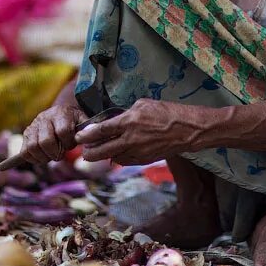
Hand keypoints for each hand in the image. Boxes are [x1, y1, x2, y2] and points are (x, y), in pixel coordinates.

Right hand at [20, 105, 87, 164]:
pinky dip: (33, 159)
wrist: (60, 113)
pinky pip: (24, 152)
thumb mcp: (83, 121)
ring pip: (33, 147)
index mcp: (61, 113)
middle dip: (55, 153)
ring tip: (51, 156)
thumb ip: (88, 128)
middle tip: (60, 154)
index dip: (68, 143)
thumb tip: (91, 135)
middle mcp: (44, 118)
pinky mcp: (26, 134)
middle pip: (45, 141)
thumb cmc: (74, 121)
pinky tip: (42, 157)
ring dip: (44, 157)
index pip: (63, 132)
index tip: (71, 144)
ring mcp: (33, 126)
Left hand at [75, 99, 199, 164]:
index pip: (102, 130)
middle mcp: (131, 139)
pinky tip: (114, 154)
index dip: (87, 135)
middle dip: (89, 152)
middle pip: (103, 150)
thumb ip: (125, 113)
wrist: (187, 130)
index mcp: (129, 122)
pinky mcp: (144, 160)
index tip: (78, 137)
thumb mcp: (143, 104)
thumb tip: (113, 119)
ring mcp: (138, 152)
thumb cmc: (166, 112)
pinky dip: (117, 158)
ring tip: (95, 153)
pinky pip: (125, 161)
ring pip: (112, 158)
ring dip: (102, 156)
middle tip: (83, 150)